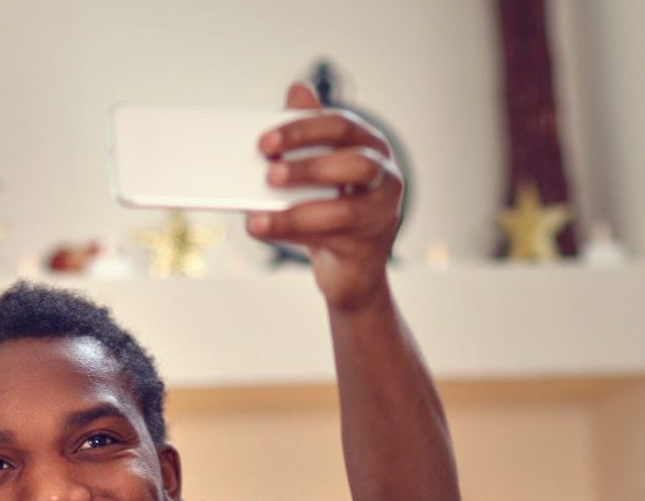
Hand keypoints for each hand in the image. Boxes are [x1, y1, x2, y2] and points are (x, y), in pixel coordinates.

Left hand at [251, 82, 403, 312]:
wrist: (352, 268)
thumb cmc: (333, 207)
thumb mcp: (319, 168)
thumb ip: (309, 132)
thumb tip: (297, 88)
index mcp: (371, 146)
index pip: (342, 126)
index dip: (303, 131)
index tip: (264, 141)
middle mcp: (386, 178)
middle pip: (355, 162)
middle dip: (309, 165)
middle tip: (269, 172)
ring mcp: (381, 215)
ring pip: (345, 210)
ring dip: (298, 210)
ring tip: (259, 212)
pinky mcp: (367, 248)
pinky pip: (329, 240)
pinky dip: (290, 233)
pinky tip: (261, 228)